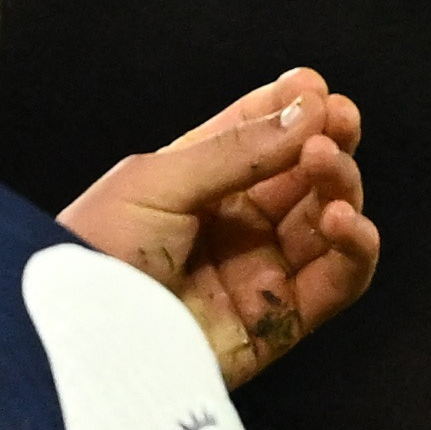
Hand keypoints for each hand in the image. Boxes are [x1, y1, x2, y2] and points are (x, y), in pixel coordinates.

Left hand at [60, 68, 380, 387]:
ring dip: (342, 189)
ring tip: (328, 167)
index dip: (292, 110)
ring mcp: (259, 274)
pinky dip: (355, 250)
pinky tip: (344, 220)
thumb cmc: (92, 253)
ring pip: (328, 224)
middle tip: (335, 125)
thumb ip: (238, 151)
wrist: (75, 339)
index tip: (315, 89)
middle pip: (305, 177)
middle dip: (328, 144)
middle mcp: (235, 226)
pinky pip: (336, 284)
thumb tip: (308, 111)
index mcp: (197, 183)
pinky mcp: (277, 325)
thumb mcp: (157, 182)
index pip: (259, 135)